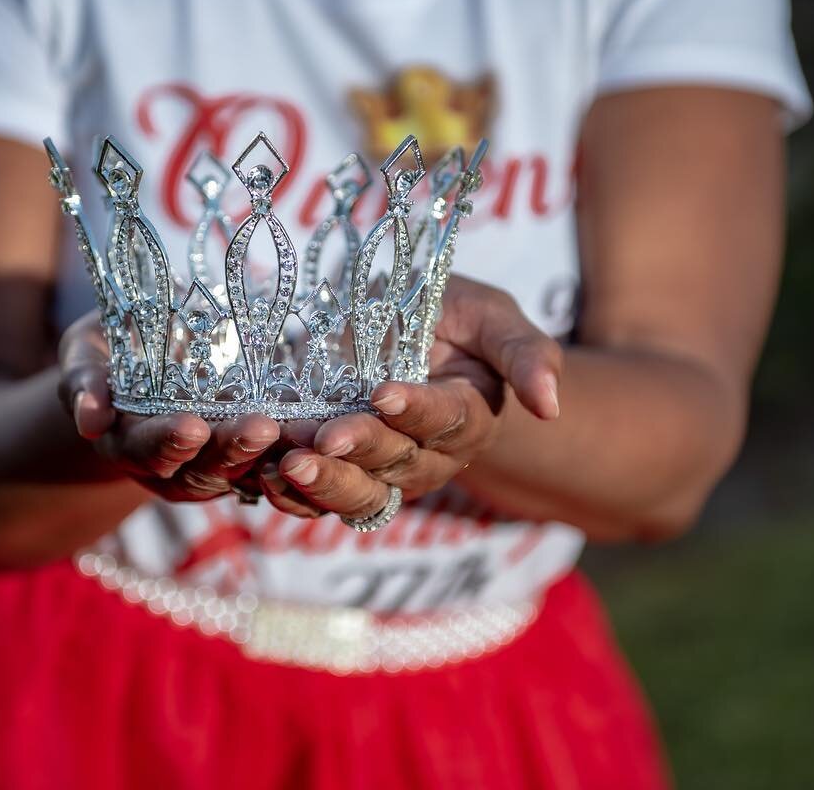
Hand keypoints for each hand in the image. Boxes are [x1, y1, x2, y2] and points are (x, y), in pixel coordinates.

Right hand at [57, 310, 279, 501]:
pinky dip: (294, 453)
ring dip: (270, 455)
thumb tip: (89, 419)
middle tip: (261, 428)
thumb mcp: (87, 351)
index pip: (146, 449)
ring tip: (298, 431)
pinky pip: (271, 464)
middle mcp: (168, 466)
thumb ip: (84, 379)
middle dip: (230, 450)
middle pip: (200, 469)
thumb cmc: (112, 346)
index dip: (167, 441)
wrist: (152, 353)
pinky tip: (319, 434)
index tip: (192, 426)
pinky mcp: (245, 460)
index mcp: (126, 442)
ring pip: (242, 473)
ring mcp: (209, 467)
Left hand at [263, 277, 561, 520]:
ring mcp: (381, 471)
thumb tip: (551, 405)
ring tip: (289, 463)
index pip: (448, 419)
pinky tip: (262, 471)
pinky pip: (315, 497)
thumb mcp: (492, 317)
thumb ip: (524, 354)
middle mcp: (428, 454)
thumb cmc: (455, 318)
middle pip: (397, 462)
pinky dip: (288, 492)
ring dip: (323, 483)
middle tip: (326, 437)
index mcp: (470, 415)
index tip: (384, 392)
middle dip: (361, 450)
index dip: (417, 410)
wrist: (406, 333)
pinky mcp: (338, 474)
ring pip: (357, 492)